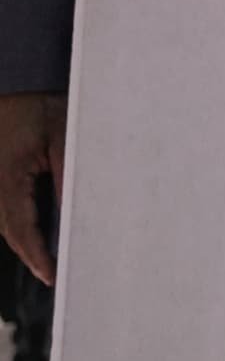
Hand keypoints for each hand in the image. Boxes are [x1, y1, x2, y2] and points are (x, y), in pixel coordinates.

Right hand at [0, 92, 61, 285]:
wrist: (15, 84)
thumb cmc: (38, 106)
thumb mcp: (62, 135)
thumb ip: (69, 173)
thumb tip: (79, 210)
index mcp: (6, 183)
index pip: (20, 231)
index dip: (36, 257)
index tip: (52, 276)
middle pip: (13, 232)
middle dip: (35, 255)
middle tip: (60, 275)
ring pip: (9, 224)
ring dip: (29, 241)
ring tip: (57, 259)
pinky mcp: (0, 183)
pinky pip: (9, 212)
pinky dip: (25, 225)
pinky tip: (45, 233)